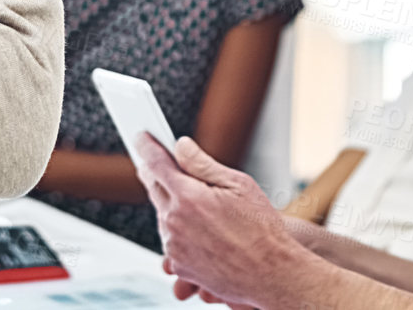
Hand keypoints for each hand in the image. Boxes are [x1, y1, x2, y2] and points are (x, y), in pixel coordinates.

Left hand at [135, 134, 300, 309]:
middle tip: (157, 162)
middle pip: (154, 187)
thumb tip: (180, 146)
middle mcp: (175, 221)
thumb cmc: (261, 229)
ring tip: (193, 200)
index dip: (146, 146)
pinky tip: (199, 228)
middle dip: (155, 172)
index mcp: (189, 197)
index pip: (156, 163)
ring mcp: (174, 246)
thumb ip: (202, 163)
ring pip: (162, 214)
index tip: (141, 138)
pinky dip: (178, 229)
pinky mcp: (179, 265)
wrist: (272, 275)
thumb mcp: (238, 184)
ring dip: (169, 203)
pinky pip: (170, 239)